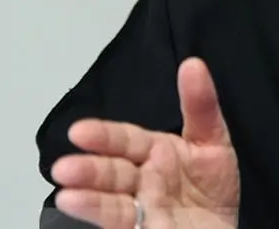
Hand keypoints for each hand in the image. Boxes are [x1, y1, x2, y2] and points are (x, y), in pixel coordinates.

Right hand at [51, 58, 239, 228]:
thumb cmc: (212, 189)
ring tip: (67, 195)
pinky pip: (120, 221)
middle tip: (64, 168)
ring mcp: (139, 206)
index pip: (125, 140)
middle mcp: (141, 179)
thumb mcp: (213, 142)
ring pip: (110, 200)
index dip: (103, 135)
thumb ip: (201, 106)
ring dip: (88, 198)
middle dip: (89, 169)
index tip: (79, 132)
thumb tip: (193, 65)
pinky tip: (79, 207)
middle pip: (112, 171)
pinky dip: (100, 213)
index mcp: (154, 152)